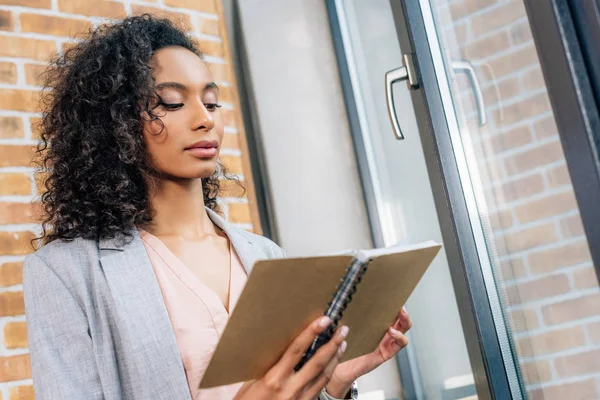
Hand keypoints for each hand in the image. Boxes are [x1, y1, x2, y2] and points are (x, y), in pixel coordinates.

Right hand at [234, 316, 348, 399]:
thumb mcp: (252, 382)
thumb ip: (269, 366)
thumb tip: (281, 348)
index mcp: (274, 378)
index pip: (296, 350)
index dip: (311, 333)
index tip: (323, 320)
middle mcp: (290, 388)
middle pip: (317, 361)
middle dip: (332, 344)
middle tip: (342, 329)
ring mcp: (300, 398)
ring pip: (324, 375)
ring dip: (335, 357)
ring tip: (342, 342)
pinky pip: (321, 386)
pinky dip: (329, 372)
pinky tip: (333, 363)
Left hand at [326, 307, 411, 396]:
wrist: (340, 366)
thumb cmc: (343, 345)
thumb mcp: (346, 326)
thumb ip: (346, 315)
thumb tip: (338, 298)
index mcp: (376, 323)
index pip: (389, 311)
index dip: (394, 303)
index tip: (393, 296)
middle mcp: (384, 332)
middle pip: (400, 318)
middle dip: (403, 311)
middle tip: (400, 305)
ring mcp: (387, 342)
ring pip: (403, 330)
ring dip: (404, 321)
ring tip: (400, 316)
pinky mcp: (386, 352)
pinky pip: (399, 345)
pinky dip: (399, 337)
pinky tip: (392, 332)